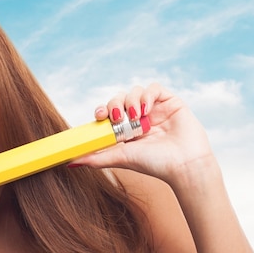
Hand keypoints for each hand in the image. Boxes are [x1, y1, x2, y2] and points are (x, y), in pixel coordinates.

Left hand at [71, 83, 216, 187]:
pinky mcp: (170, 102)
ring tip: (136, 117)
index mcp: (126, 130)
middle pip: (118, 99)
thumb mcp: (120, 158)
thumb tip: (70, 162)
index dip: (101, 110)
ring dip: (130, 101)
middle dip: (114, 105)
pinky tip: (147, 110)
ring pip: (134, 91)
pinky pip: (154, 87)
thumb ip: (96, 158)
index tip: (99, 116)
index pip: (108, 113)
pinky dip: (147, 95)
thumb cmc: (154, 164)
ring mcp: (154, 109)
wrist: (183, 164)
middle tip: (117, 118)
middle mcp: (139, 118)